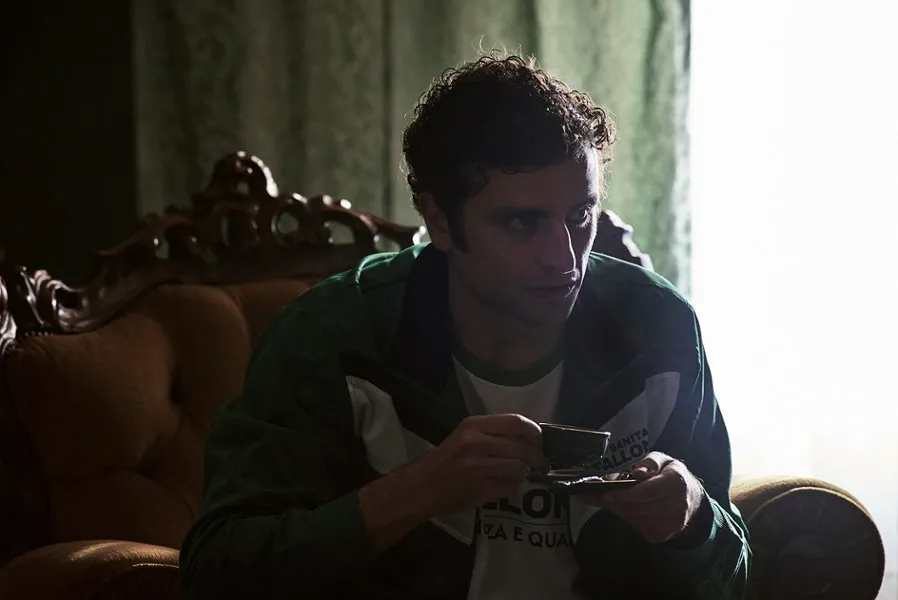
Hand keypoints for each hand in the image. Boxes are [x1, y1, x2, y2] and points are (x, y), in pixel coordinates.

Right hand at [411, 414, 544, 515]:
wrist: (422, 487)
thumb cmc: (445, 460)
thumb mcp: (465, 436)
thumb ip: (493, 433)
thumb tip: (527, 437)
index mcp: (473, 425)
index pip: (516, 422)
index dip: (534, 432)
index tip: (538, 441)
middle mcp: (476, 442)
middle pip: (522, 447)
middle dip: (536, 457)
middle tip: (538, 463)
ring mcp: (479, 466)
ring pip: (519, 467)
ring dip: (522, 473)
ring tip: (516, 474)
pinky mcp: (481, 488)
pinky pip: (510, 486)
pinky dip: (511, 487)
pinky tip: (501, 485)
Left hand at [579, 452, 705, 543]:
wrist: (691, 498)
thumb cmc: (670, 475)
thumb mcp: (662, 460)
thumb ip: (649, 462)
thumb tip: (638, 473)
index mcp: (677, 482)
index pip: (647, 491)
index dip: (625, 494)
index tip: (605, 494)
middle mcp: (678, 506)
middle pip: (638, 507)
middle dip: (618, 501)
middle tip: (602, 495)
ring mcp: (672, 524)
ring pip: (635, 519)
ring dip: (621, 509)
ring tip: (615, 499)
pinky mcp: (663, 535)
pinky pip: (637, 527)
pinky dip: (629, 517)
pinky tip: (629, 508)